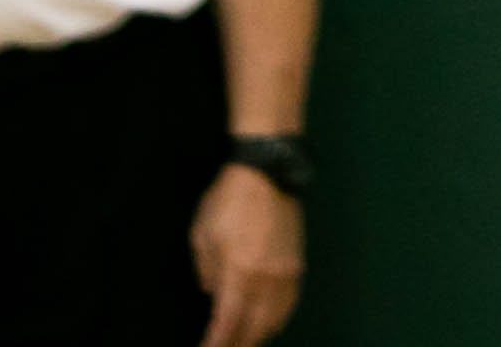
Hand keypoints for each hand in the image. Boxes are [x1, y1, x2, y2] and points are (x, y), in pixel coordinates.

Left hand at [191, 160, 305, 346]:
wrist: (268, 171)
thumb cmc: (228, 200)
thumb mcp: (202, 235)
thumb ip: (207, 271)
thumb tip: (214, 294)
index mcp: (240, 271)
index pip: (228, 322)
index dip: (216, 343)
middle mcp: (267, 277)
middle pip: (256, 328)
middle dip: (239, 344)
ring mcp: (287, 271)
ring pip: (276, 318)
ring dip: (259, 335)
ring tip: (244, 342)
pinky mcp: (298, 263)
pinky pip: (290, 303)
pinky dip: (278, 319)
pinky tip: (269, 324)